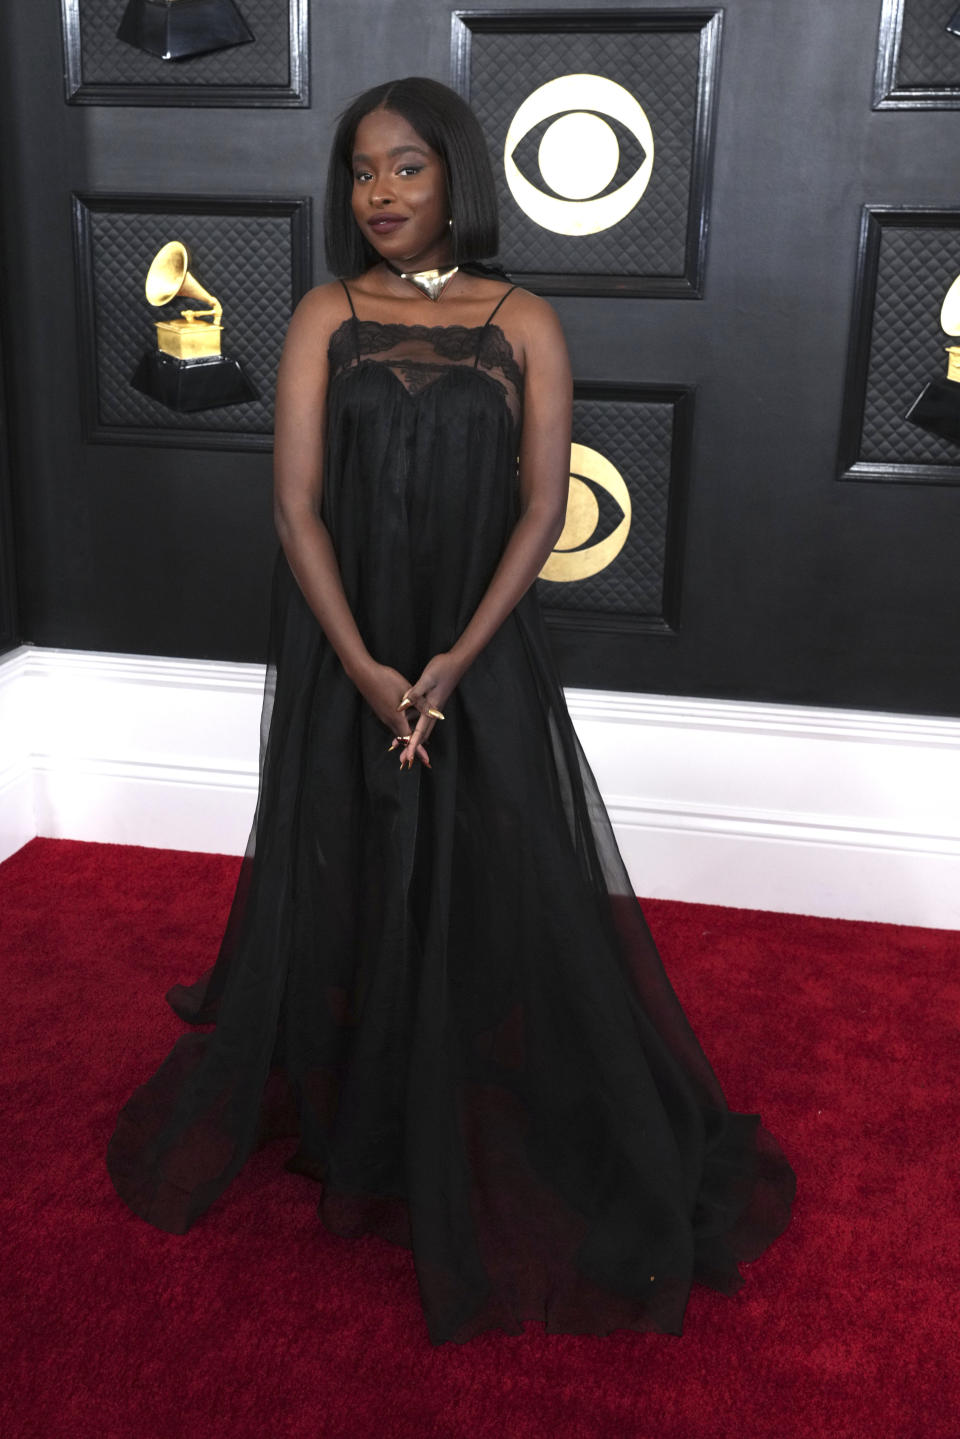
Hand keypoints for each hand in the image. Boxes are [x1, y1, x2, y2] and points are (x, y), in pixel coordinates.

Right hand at [352, 660, 432, 768]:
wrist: (363, 673)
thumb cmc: (386, 680)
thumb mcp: (407, 691)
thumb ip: (421, 704)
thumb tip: (436, 714)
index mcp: (396, 718)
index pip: (410, 739)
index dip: (419, 750)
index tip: (426, 761)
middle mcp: (389, 721)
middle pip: (404, 739)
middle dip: (415, 749)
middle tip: (425, 759)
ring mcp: (384, 716)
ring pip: (400, 730)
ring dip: (409, 738)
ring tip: (421, 744)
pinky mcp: (382, 711)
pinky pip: (395, 723)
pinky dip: (404, 727)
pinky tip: (410, 722)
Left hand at [394, 651, 463, 769]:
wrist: (457, 661)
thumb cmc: (442, 668)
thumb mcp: (427, 679)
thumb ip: (415, 693)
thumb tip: (401, 706)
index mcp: (432, 708)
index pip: (420, 731)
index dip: (412, 746)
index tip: (407, 758)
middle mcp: (434, 711)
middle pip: (422, 734)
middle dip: (413, 748)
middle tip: (403, 759)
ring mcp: (434, 707)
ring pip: (422, 727)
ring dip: (413, 737)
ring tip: (401, 746)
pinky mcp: (433, 701)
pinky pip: (421, 717)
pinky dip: (413, 723)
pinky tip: (406, 722)